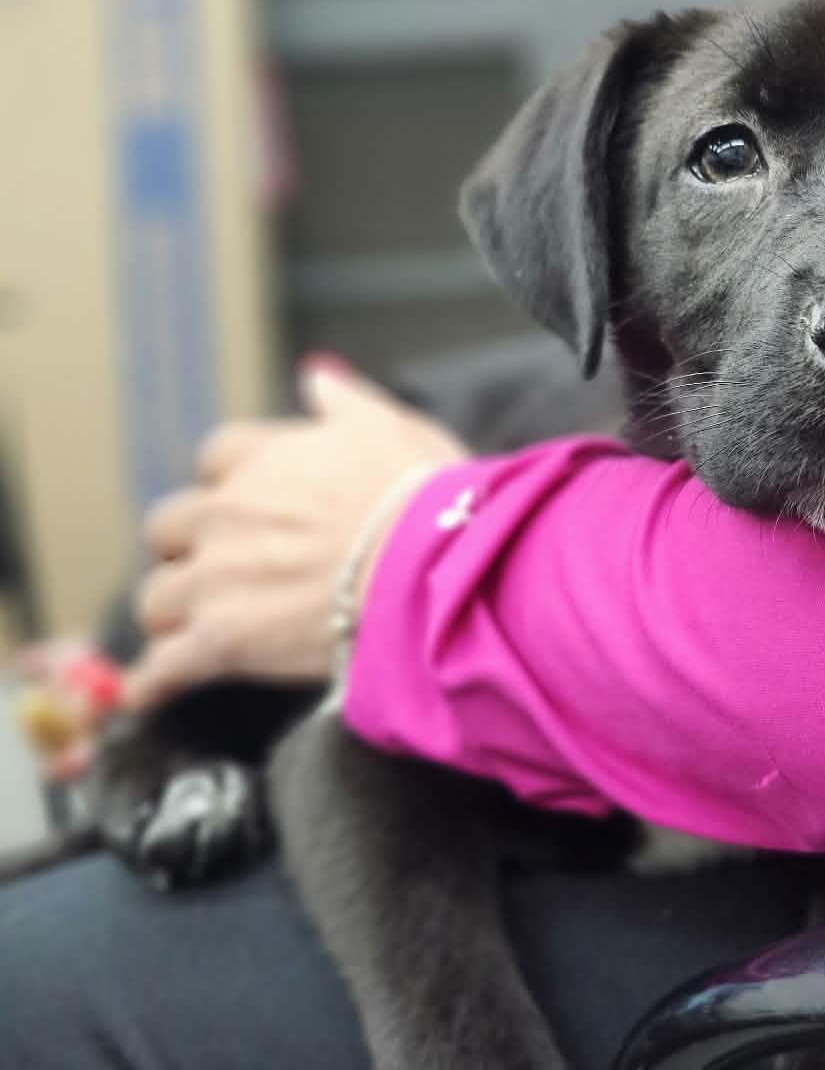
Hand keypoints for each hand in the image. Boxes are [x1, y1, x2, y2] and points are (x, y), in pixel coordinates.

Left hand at [122, 361, 467, 711]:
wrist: (430, 571)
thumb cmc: (421, 498)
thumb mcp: (390, 426)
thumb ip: (343, 402)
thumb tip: (316, 375)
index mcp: (261, 460)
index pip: (216, 459)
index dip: (230, 484)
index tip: (250, 503)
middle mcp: (226, 514)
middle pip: (170, 528)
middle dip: (188, 549)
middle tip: (219, 571)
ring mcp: (216, 579)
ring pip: (157, 598)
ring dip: (173, 613)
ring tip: (187, 633)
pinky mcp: (221, 641)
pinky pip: (165, 667)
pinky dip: (154, 682)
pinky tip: (148, 693)